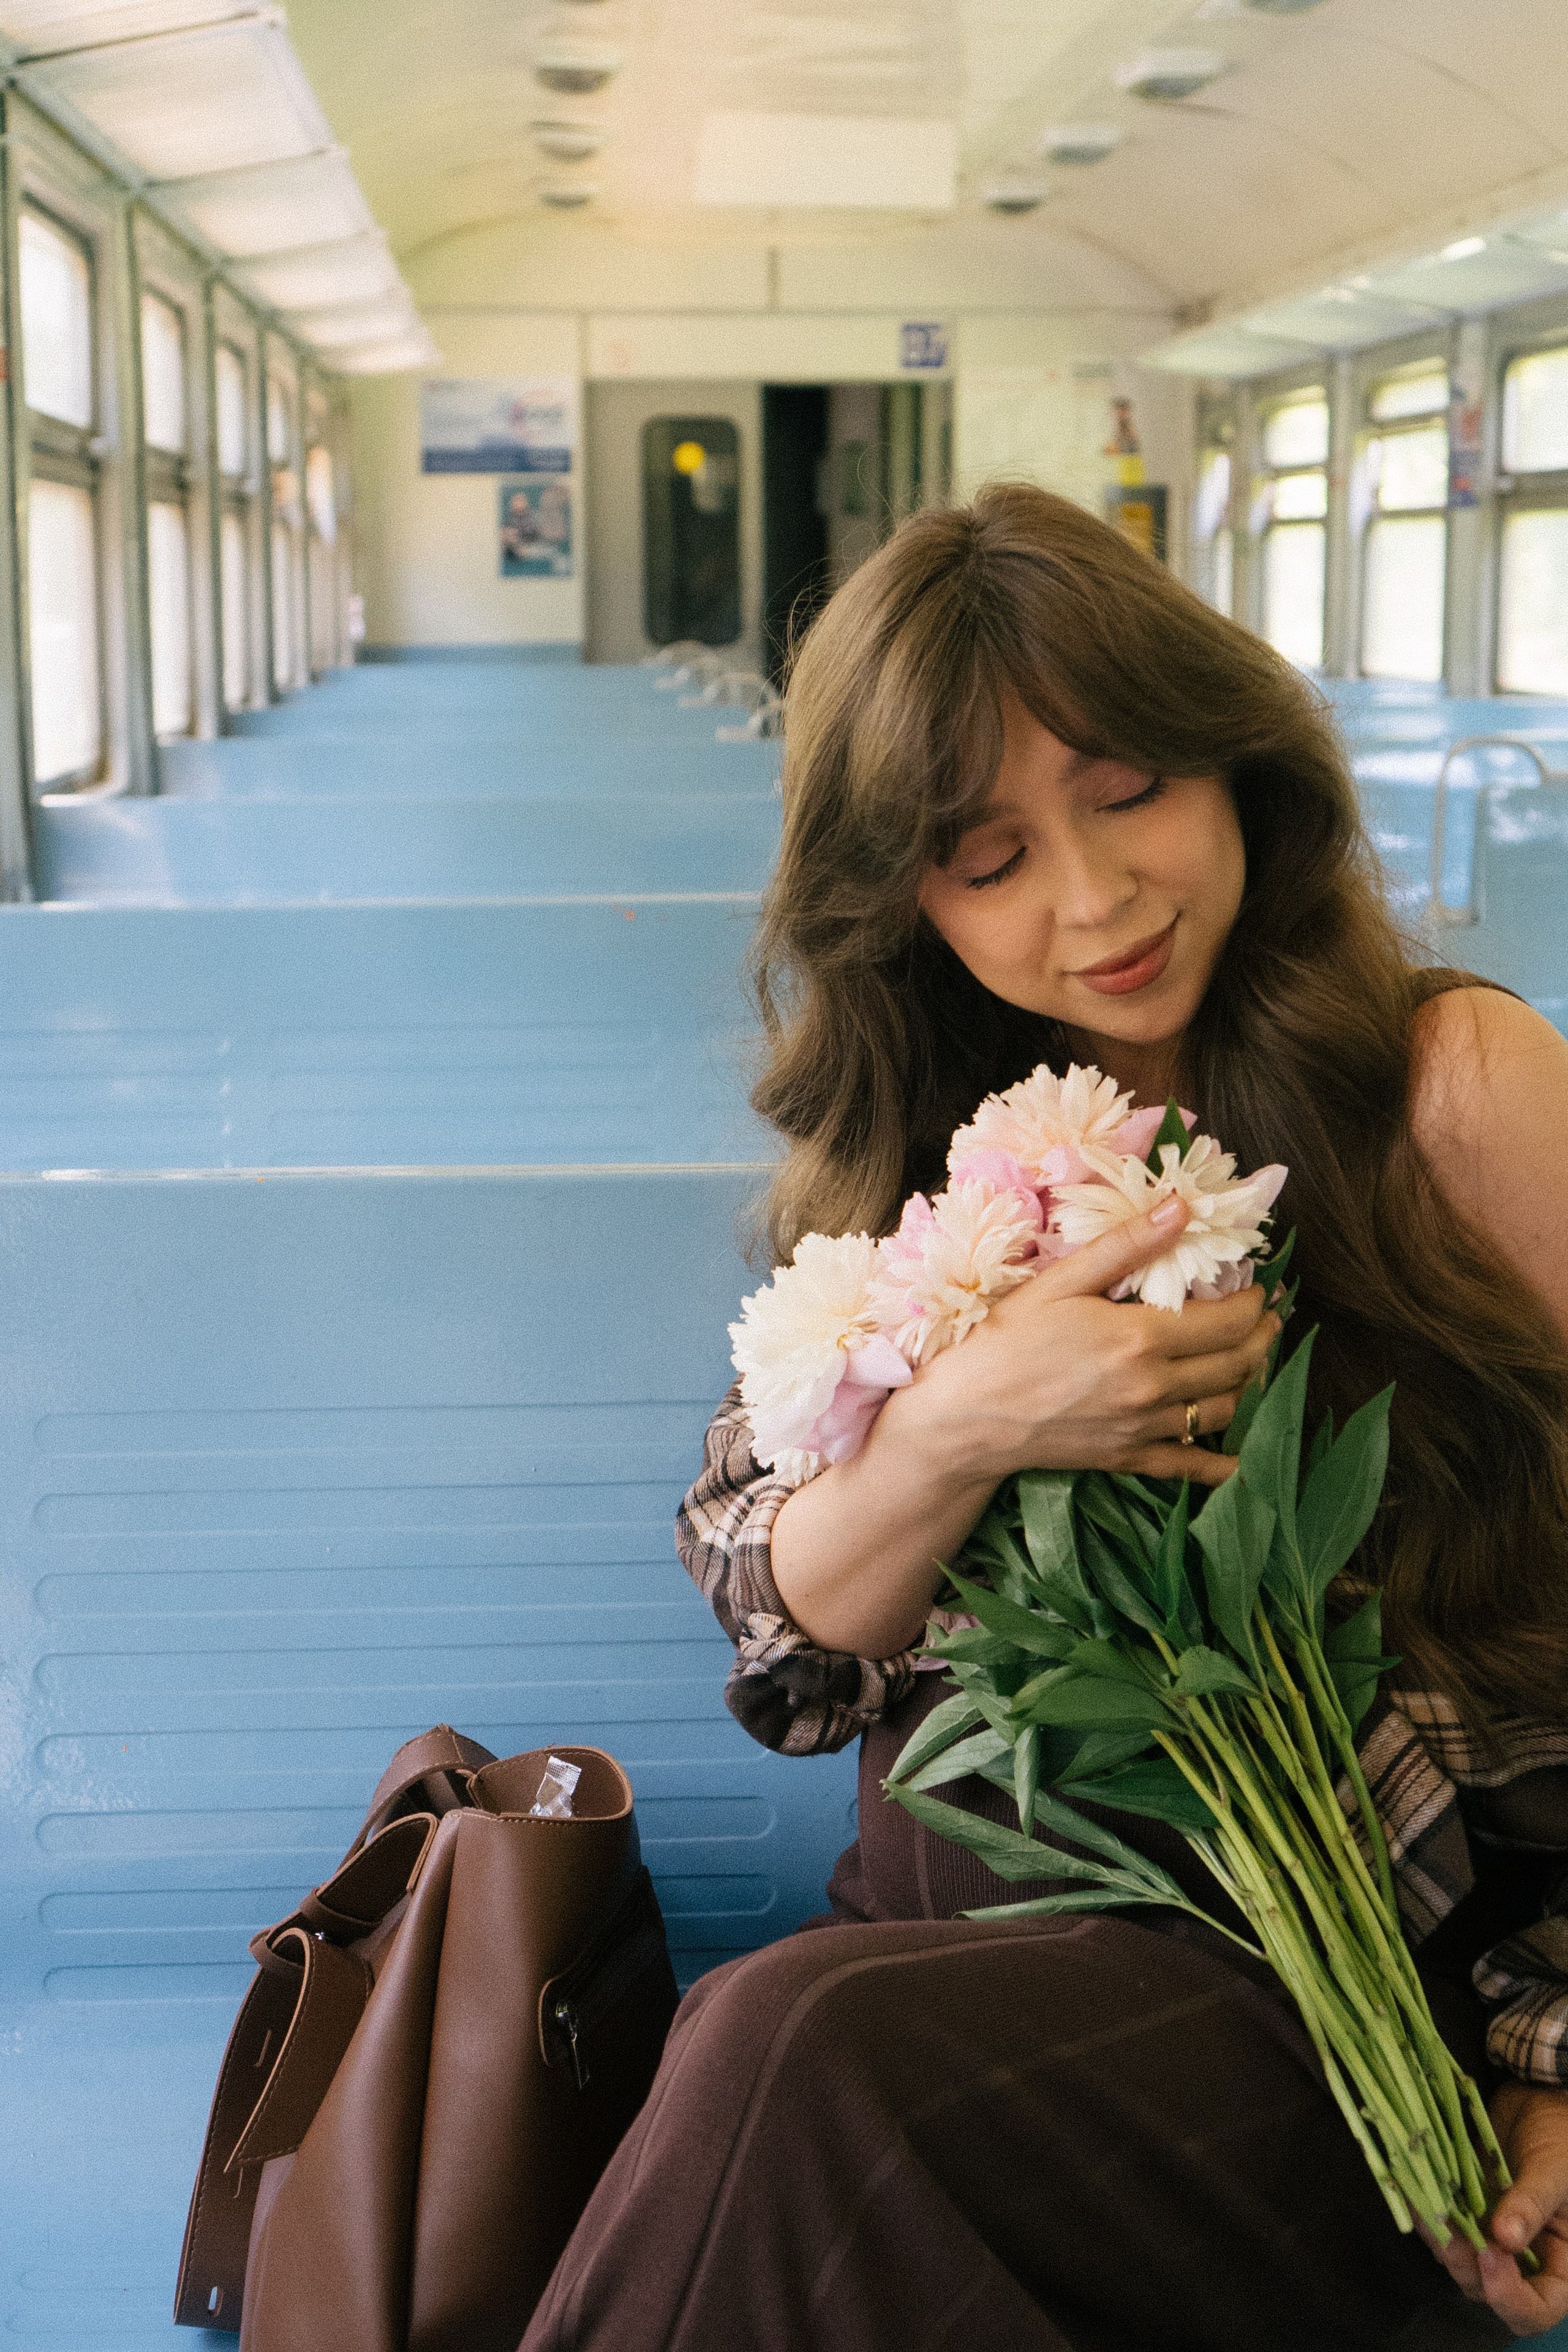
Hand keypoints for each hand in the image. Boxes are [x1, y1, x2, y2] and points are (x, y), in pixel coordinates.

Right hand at [902, 1197, 1279, 1491]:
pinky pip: (1190, 1466)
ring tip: (1251, 1361)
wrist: (964, 1416)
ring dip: (1250, 1384)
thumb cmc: (1004, 1340)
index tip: (1259, 1287)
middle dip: (1263, 1338)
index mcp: (1140, 1337)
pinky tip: (1241, 1460)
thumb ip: (1126, 1244)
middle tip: (1269, 1319)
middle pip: (1237, 1364)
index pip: (1228, 1321)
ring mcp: (1142, 1427)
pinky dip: (1223, 1465)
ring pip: (1223, 1410)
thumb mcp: (1060, 1280)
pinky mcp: (1126, 1458)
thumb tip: (1182, 1208)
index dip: (1254, 1303)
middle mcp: (1152, 1386)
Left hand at [1423, 2083, 1567, 2333]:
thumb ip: (1532, 2203)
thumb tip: (1506, 2240)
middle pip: (1489, 2290)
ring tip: (1425, 2207)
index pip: (1539, 2308)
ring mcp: (1492, 2238)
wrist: (1540, 2097)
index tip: (1491, 2257)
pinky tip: (1414, 2192)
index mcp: (1561, 2263)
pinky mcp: (1467, 2213)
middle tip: (1448, 2229)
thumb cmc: (1563, 2135)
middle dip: (1465, 2265)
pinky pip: (1443, 2226)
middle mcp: (1525, 2260)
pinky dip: (1427, 2214)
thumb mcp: (1556, 2169)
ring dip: (1439, 2240)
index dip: (1512, 2298)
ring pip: (1458, 2261)